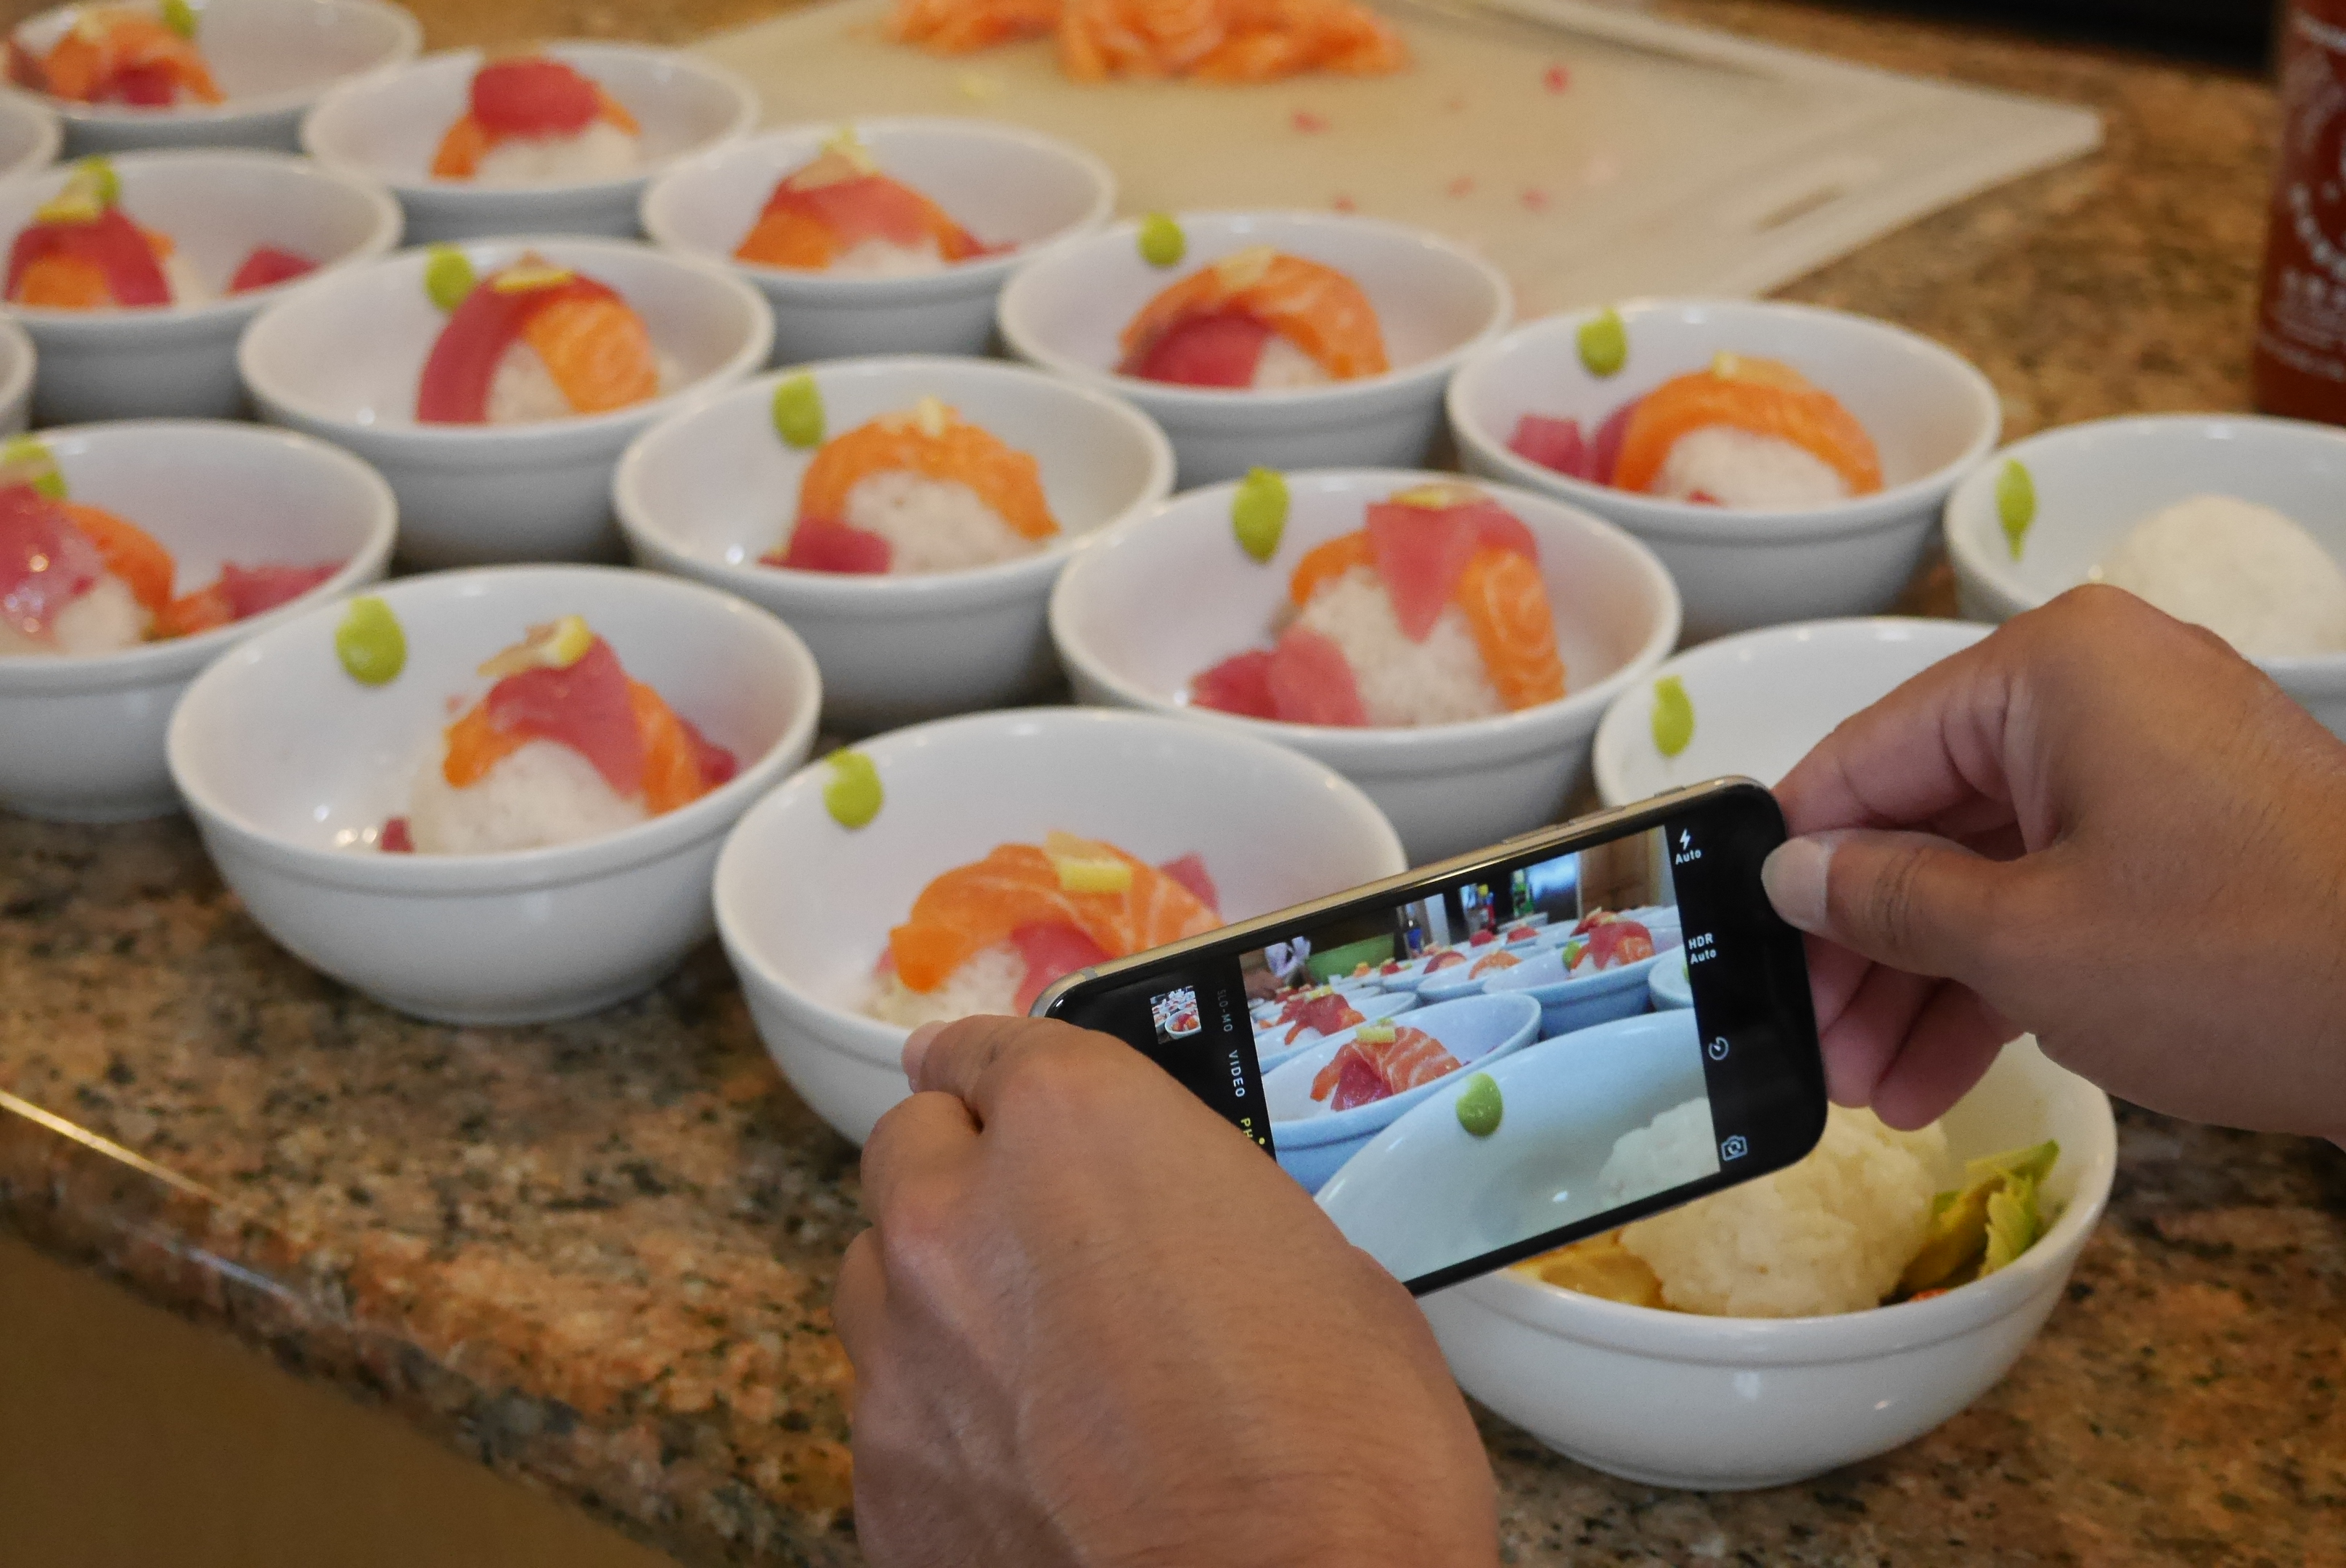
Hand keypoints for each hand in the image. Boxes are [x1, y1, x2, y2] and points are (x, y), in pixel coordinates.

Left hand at [835, 1015, 1497, 1567]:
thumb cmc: (1340, 1452)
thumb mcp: (1322, 1272)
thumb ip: (1204, 1216)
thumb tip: (1184, 1241)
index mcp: (1071, 1129)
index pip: (986, 1050)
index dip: (997, 1073)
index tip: (994, 1089)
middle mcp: (956, 1218)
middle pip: (906, 1151)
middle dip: (961, 1178)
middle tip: (1036, 1235)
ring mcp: (900, 1356)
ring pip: (878, 1281)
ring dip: (939, 1297)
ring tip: (1029, 1364)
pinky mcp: (878, 1484)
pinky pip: (887, 1414)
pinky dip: (940, 1422)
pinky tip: (1024, 1469)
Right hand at [1763, 585, 2345, 1140]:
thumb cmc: (2238, 955)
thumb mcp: (2020, 938)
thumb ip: (1883, 899)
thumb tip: (1790, 876)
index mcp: (2051, 672)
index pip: (1867, 754)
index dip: (1798, 858)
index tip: (1745, 943)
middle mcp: (2101, 694)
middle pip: (1925, 819)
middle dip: (1863, 948)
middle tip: (1815, 1047)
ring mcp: (2154, 769)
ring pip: (1989, 870)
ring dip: (1923, 984)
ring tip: (1872, 1092)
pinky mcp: (2194, 843)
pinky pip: (2060, 893)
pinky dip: (2003, 977)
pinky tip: (1940, 1076)